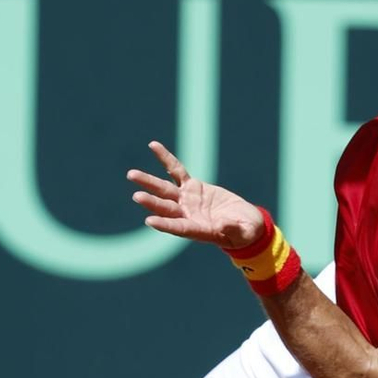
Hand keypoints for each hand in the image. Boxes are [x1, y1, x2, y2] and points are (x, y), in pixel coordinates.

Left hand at [127, 143, 268, 247]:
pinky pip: (177, 171)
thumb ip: (233, 229)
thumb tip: (223, 225)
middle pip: (167, 208)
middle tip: (137, 196)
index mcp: (200, 230)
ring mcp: (188, 201)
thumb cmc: (246, 232)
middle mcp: (188, 216)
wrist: (245, 223)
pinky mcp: (192, 187)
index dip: (166, 224)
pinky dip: (166, 159)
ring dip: (149, 182)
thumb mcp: (244, 232)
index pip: (180, 228)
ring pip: (165, 190)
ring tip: (131, 174)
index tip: (150, 221)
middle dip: (152, 202)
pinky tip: (153, 146)